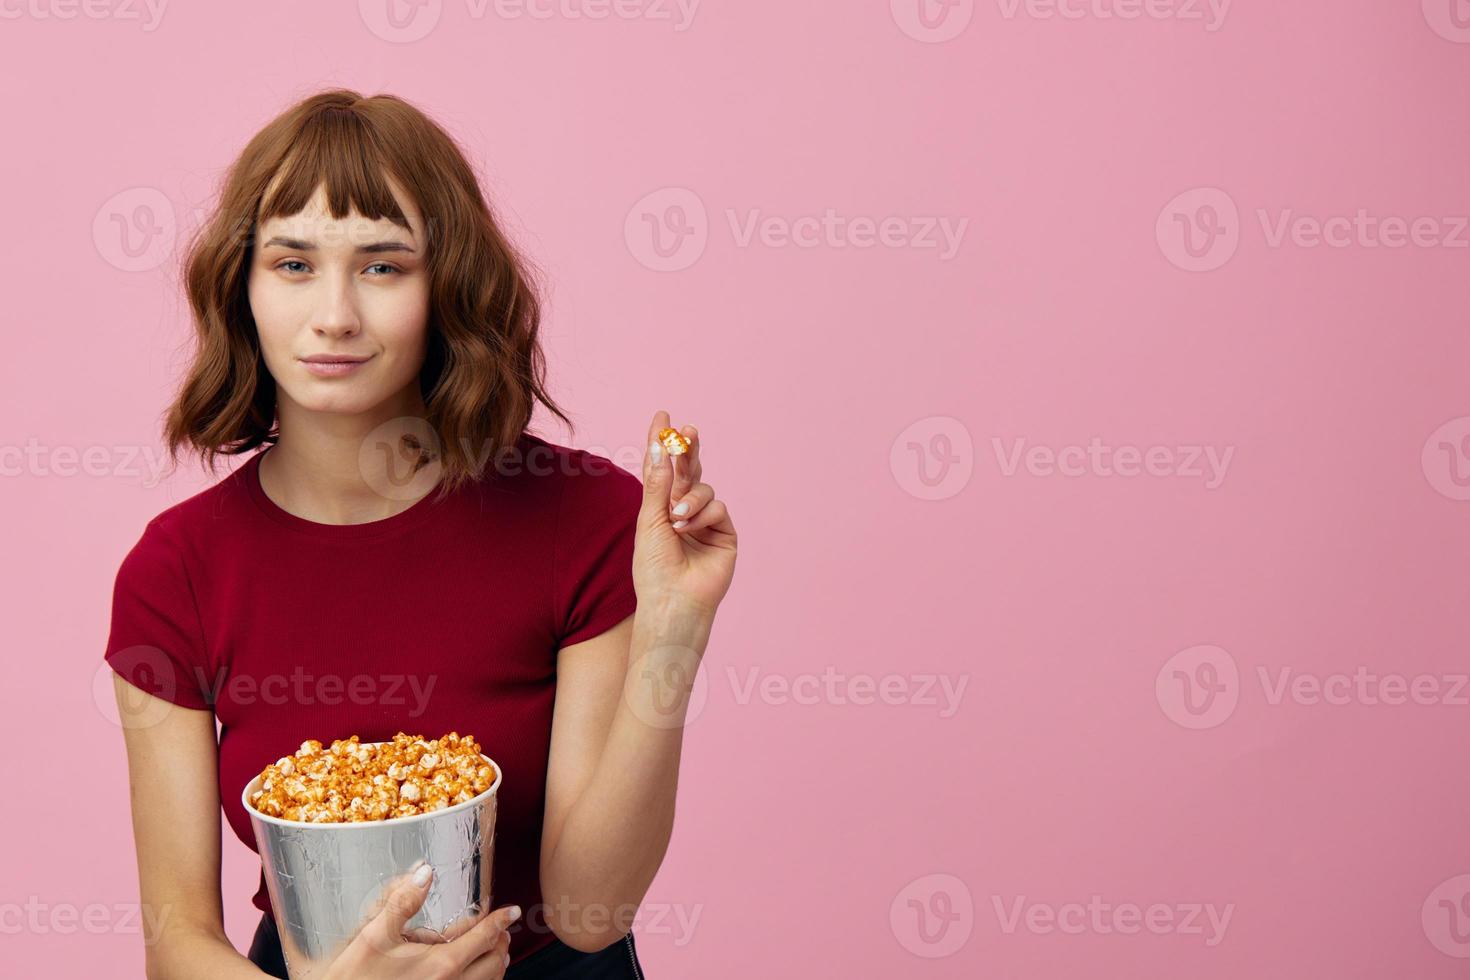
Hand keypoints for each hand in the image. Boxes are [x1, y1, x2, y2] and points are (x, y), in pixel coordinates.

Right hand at [320, 864, 518, 979]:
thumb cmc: (353, 979)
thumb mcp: (373, 936)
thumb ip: (402, 902)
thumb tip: (425, 871)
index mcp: (441, 964)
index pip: (485, 937)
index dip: (500, 920)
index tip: (512, 910)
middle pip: (495, 963)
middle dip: (502, 942)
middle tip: (501, 929)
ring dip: (496, 965)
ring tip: (493, 951)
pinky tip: (470, 975)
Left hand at [634, 410, 737, 618]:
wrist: (673, 599)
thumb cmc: (653, 568)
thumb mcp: (650, 520)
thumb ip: (658, 483)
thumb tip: (661, 446)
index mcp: (660, 507)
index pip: (662, 468)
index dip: (662, 442)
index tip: (662, 416)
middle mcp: (683, 510)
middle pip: (687, 470)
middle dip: (687, 450)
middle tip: (686, 430)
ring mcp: (705, 521)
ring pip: (704, 487)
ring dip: (689, 498)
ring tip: (676, 518)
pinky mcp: (724, 533)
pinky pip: (718, 507)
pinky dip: (702, 514)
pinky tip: (689, 530)